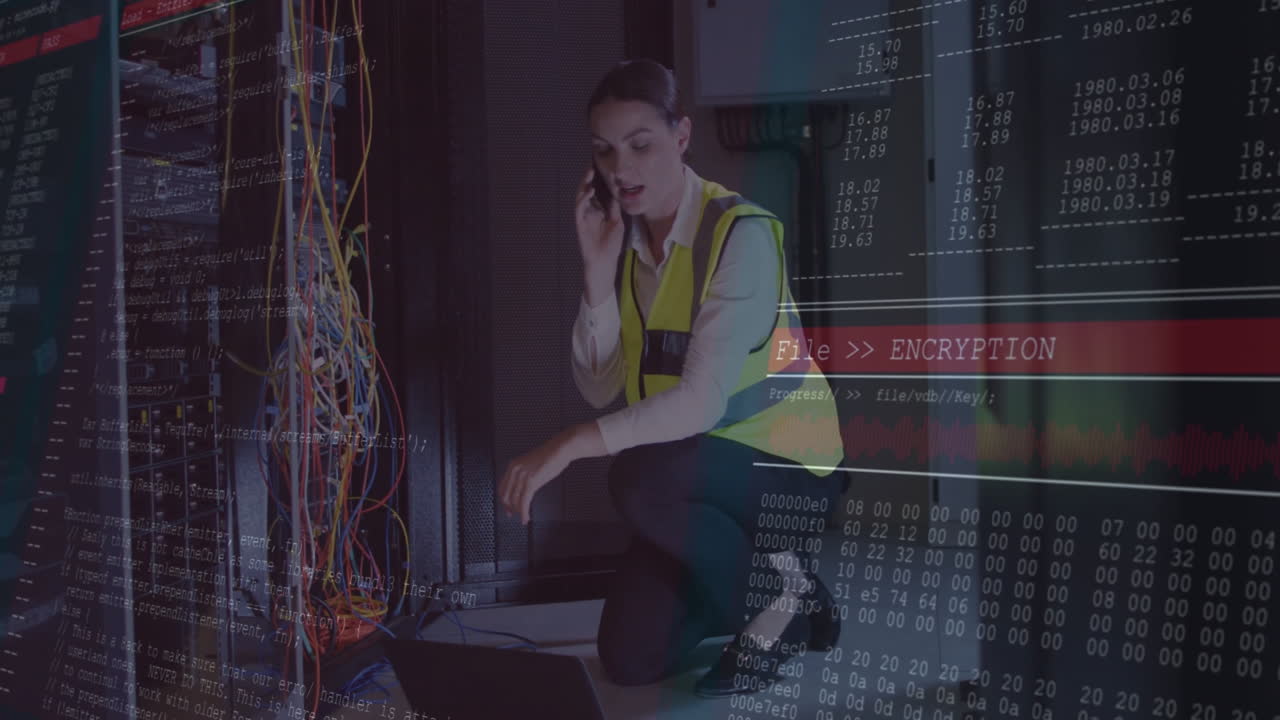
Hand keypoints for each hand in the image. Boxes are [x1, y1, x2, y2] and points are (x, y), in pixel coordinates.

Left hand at [498, 431, 572, 524]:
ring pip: (515, 500)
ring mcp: (522, 476)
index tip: (507, 507)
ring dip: (518, 512)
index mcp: (513, 465)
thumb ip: (524, 475)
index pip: (502, 487)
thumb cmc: (550, 456)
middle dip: (509, 508)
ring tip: (523, 517)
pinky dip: (524, 512)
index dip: (503, 500)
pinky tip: (526, 517)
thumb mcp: (531, 464)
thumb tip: (523, 489)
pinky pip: (524, 502)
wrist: (560, 449)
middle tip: (513, 515)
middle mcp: (515, 470)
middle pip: (506, 495)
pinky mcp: (531, 482)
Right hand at [575, 166, 624, 285]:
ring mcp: (583, 217)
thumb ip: (615, 208)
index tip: (602, 165)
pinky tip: (589, 192)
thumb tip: (618, 192)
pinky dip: (583, 199)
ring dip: (584, 185)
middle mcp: (589, 211)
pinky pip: (579, 209)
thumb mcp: (616, 222)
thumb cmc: (610, 244)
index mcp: (598, 210)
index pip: (597, 191)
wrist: (604, 262)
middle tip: (593, 163)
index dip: (598, 179)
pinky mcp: (579, 224)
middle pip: (587, 190)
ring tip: (589, 173)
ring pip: (581, 197)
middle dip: (589, 177)